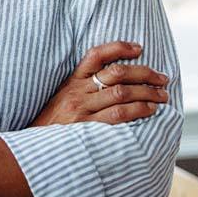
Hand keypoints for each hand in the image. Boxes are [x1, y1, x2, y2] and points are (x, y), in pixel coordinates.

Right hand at [28, 41, 168, 126]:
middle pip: (116, 73)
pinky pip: (117, 115)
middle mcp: (78, 92)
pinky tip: (150, 111)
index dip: (119, 47)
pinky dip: (137, 110)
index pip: (96, 54)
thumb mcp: (63, 98)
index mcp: (72, 81)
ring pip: (121, 93)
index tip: (139, 48)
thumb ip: (84, 88)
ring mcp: (82, 109)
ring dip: (146, 93)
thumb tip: (117, 80)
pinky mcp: (88, 128)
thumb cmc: (53, 124)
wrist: (35, 148)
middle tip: (162, 78)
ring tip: (161, 96)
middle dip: (144, 73)